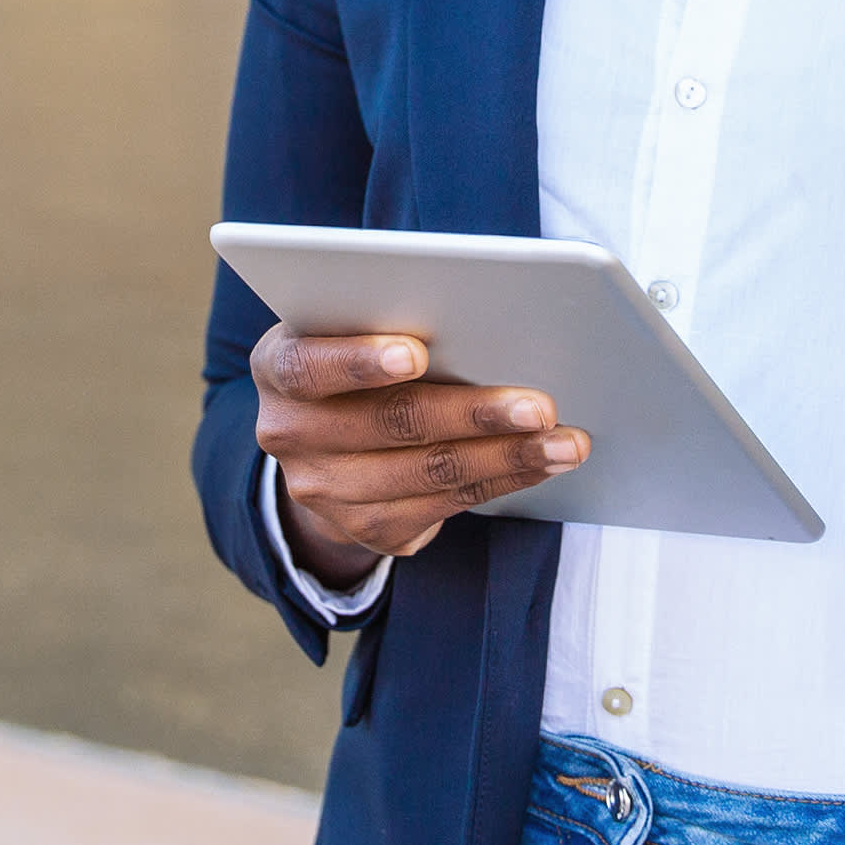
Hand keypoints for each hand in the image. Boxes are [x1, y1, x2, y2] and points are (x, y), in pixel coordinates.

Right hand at [252, 322, 584, 589]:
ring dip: (508, 456)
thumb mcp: (349, 328)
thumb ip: (386, 317)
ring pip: (429, 472)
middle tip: (539, 404)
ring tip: (566, 440)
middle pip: (390, 423)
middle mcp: (289, 434)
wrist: (326, 445)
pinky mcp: (369, 529)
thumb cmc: (356, 360)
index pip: (309, 365)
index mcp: (278, 367)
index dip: (360, 361)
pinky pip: (448, 505)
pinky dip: (506, 479)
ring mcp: (325, 491)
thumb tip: (480, 315)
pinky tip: (547, 461)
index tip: (415, 352)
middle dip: (474, 413)